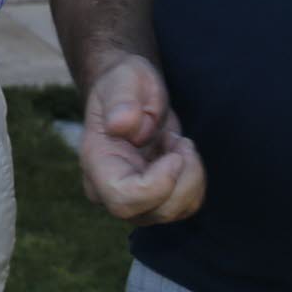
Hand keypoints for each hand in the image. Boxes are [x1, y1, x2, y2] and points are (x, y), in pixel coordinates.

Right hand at [78, 53, 205, 223]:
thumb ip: (121, 100)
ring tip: (177, 141)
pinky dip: (195, 180)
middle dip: (181, 179)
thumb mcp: (124, 79)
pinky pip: (186, 206)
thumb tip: (120, 124)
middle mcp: (109, 189)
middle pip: (151, 212)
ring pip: (173, 212)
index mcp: (97, 162)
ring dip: (191, 175)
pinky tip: (179, 153)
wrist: (131, 94)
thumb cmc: (125, 84)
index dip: (157, 185)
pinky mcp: (155, 200)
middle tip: (180, 140)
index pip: (123, 199)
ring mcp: (133, 199)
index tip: (175, 154)